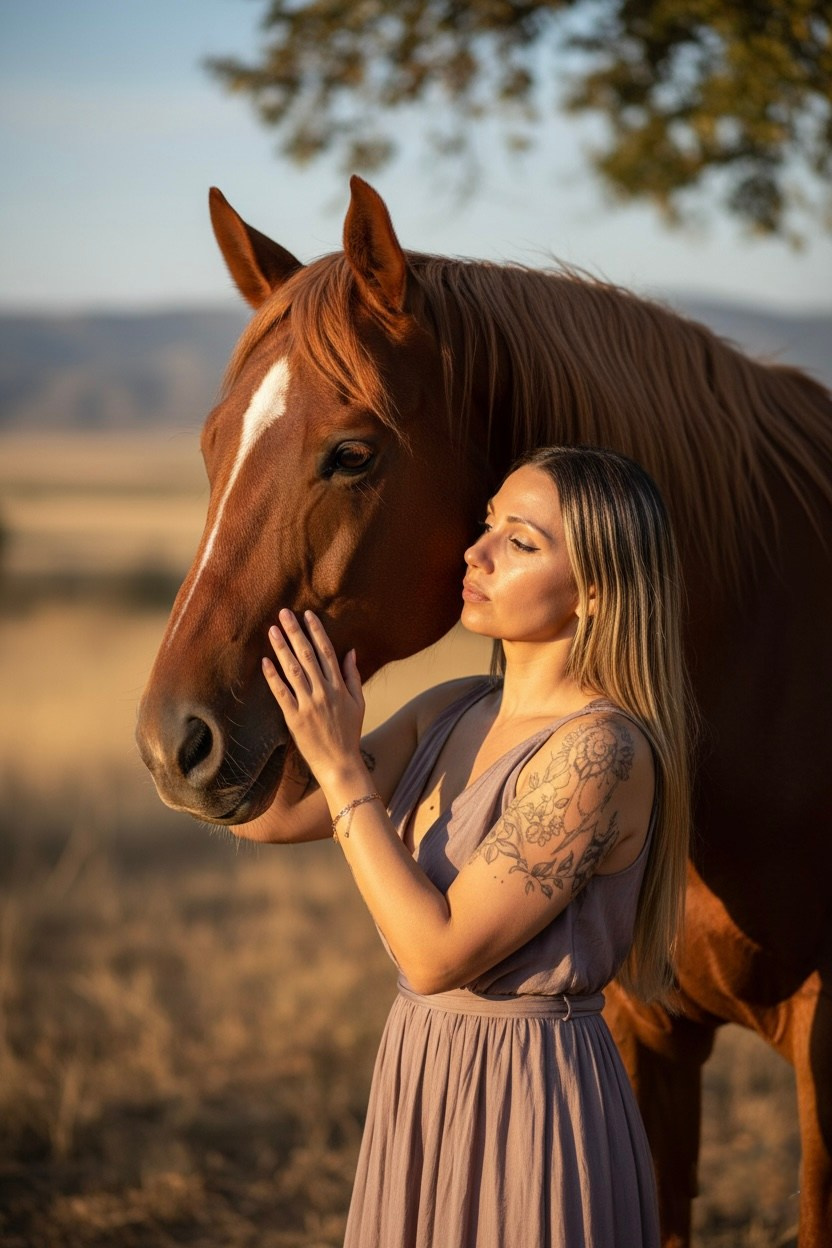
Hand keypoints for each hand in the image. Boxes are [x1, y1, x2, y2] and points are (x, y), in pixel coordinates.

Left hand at [262, 610, 365, 790]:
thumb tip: (350, 651)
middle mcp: (324, 692)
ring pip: (293, 670)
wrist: (340, 763)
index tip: (307, 615)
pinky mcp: (294, 718)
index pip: (326, 652)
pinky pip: (282, 694)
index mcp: (339, 687)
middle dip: (295, 632)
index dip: (316, 631)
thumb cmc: (349, 733)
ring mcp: (308, 704)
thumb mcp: (358, 703)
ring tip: (272, 630)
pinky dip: (273, 677)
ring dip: (282, 648)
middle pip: (307, 655)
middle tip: (284, 613)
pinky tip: (265, 661)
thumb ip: (353, 676)